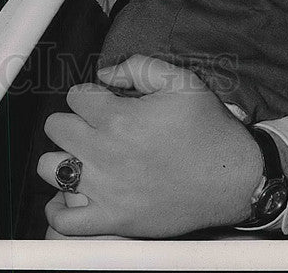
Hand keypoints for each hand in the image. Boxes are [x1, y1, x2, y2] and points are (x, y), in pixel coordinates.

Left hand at [38, 55, 261, 238]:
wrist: (236, 180)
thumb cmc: (209, 129)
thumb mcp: (181, 80)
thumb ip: (138, 66)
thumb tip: (104, 74)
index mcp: (118, 118)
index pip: (75, 96)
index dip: (89, 95)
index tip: (104, 103)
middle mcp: (105, 152)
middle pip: (57, 127)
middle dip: (73, 120)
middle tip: (94, 127)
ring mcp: (106, 189)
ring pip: (51, 168)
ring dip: (64, 158)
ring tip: (85, 157)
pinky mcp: (114, 221)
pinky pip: (66, 221)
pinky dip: (61, 210)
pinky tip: (74, 196)